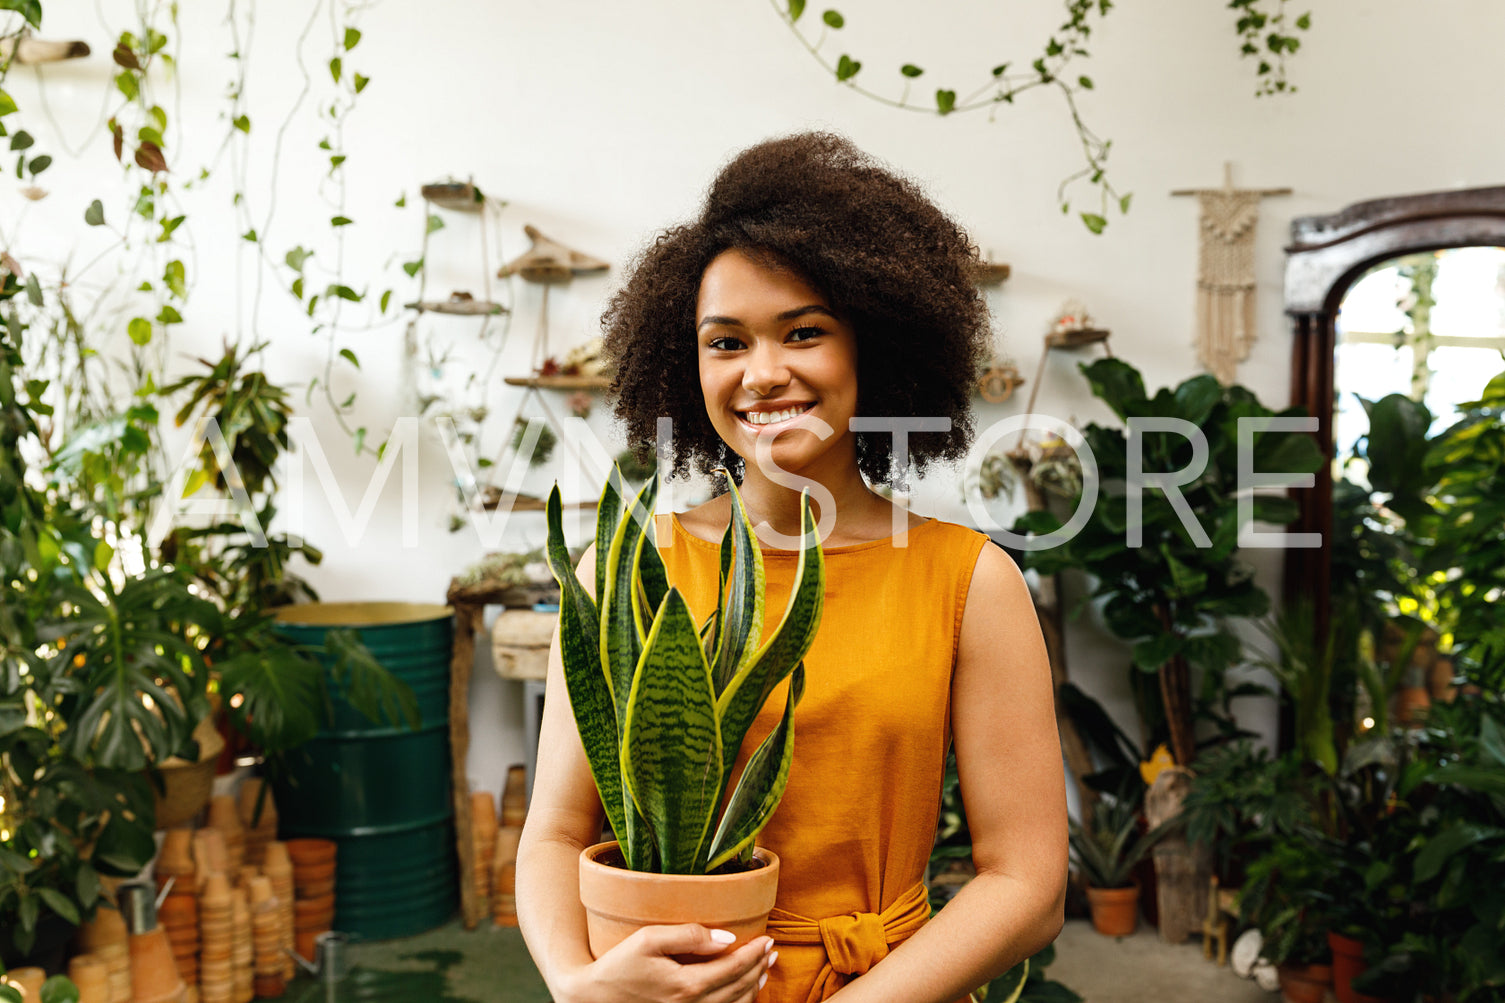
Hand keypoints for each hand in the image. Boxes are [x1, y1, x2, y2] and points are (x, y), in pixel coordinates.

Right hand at [558, 924, 776, 1002]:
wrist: (593, 999)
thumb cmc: (618, 965)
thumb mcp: (648, 940)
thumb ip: (688, 935)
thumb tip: (726, 937)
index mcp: (687, 986)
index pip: (734, 968)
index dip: (754, 953)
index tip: (768, 939)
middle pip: (739, 988)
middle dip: (759, 967)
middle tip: (771, 950)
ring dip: (753, 987)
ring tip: (764, 968)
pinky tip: (743, 991)